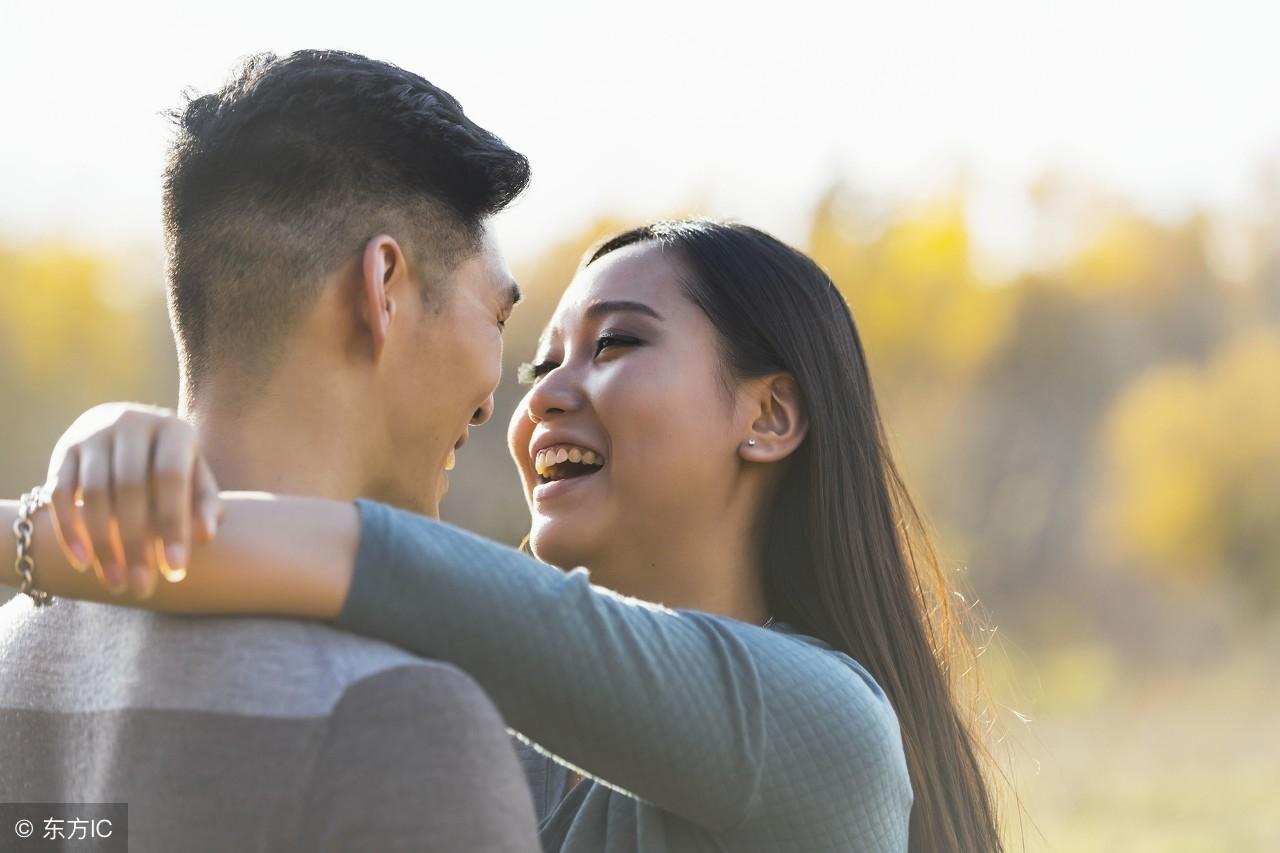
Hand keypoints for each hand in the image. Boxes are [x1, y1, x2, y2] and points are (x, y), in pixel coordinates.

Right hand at [44, 403, 221, 597]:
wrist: (130, 432)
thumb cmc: (173, 467)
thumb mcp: (196, 479)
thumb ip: (204, 504)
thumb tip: (206, 535)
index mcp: (173, 429)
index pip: (171, 477)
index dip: (173, 523)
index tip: (176, 569)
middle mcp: (131, 423)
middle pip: (129, 488)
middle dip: (135, 543)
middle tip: (142, 587)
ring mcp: (94, 433)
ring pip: (93, 493)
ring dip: (102, 543)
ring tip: (115, 583)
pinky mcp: (64, 449)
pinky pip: (60, 492)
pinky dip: (69, 530)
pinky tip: (83, 562)